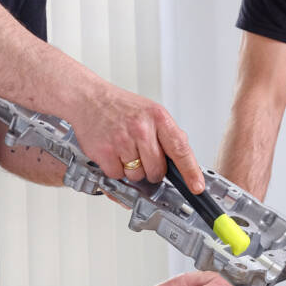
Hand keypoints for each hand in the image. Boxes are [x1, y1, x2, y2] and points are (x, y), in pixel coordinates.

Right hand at [67, 84, 205, 192]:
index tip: (196, 186)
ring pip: (137, 176)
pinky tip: (113, 152)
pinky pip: (118, 176)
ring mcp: (122, 141)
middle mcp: (141, 128)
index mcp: (158, 117)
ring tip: (125, 150)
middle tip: (143, 157)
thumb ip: (166, 135)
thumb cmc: (119, 106)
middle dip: (152, 170)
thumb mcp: (150, 112)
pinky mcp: (105, 152)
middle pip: (157, 170)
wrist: (88, 98)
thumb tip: (181, 161)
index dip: (190, 171)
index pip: (180, 149)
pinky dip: (116, 169)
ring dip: (132, 170)